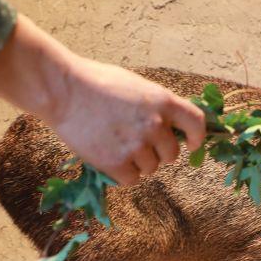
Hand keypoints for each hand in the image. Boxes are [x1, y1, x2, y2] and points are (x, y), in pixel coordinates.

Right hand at [0, 14, 204, 184]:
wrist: (63, 90)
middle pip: (171, 154)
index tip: (191, 144)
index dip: (197, 137)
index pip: (196, 123)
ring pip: (151, 168)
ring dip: (138, 162)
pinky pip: (132, 179)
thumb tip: (169, 126)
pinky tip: (108, 157)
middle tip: (135, 142)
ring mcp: (136, 145)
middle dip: (158, 152)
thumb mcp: (136, 86)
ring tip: (115, 144)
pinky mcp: (116, 163)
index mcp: (162, 101)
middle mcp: (155, 125)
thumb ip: (156, 106)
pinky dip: (123, 173)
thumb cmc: (96, 81)